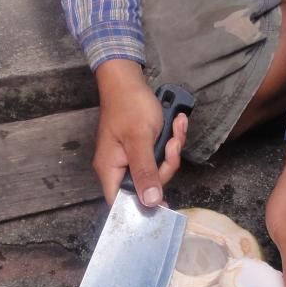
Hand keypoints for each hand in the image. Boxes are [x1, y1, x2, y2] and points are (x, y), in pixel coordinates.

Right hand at [92, 59, 187, 205]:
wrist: (128, 79)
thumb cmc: (129, 106)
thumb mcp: (140, 140)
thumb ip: (145, 172)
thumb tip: (150, 202)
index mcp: (110, 170)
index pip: (123, 203)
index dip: (142, 207)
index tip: (165, 204)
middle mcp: (118, 167)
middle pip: (147, 185)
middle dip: (166, 165)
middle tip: (172, 144)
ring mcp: (130, 157)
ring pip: (157, 169)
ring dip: (171, 149)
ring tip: (175, 128)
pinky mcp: (142, 148)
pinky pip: (159, 155)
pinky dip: (170, 140)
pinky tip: (175, 124)